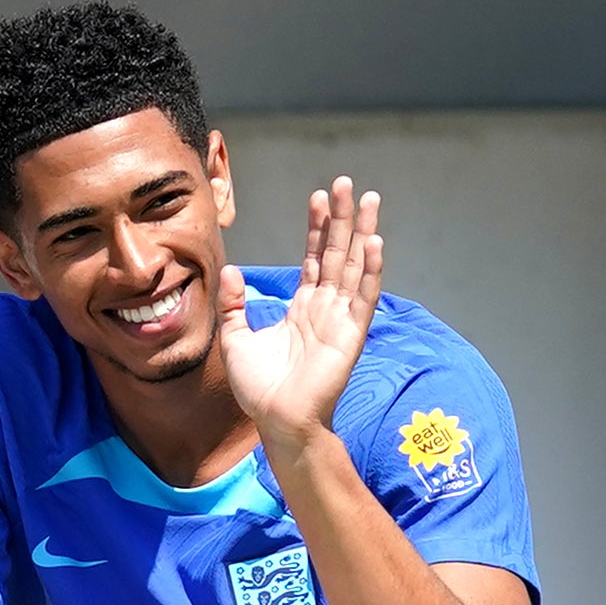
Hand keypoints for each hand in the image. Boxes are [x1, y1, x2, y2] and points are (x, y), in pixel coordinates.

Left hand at [219, 177, 382, 453]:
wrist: (275, 421)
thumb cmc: (259, 388)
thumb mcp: (237, 338)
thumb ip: (234, 305)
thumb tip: (230, 270)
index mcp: (303, 307)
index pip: (314, 258)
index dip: (317, 228)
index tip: (318, 198)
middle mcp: (326, 308)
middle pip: (338, 253)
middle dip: (342, 218)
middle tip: (344, 183)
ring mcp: (341, 319)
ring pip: (355, 266)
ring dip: (362, 233)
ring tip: (368, 199)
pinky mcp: (350, 335)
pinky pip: (363, 298)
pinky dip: (370, 271)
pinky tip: (374, 244)